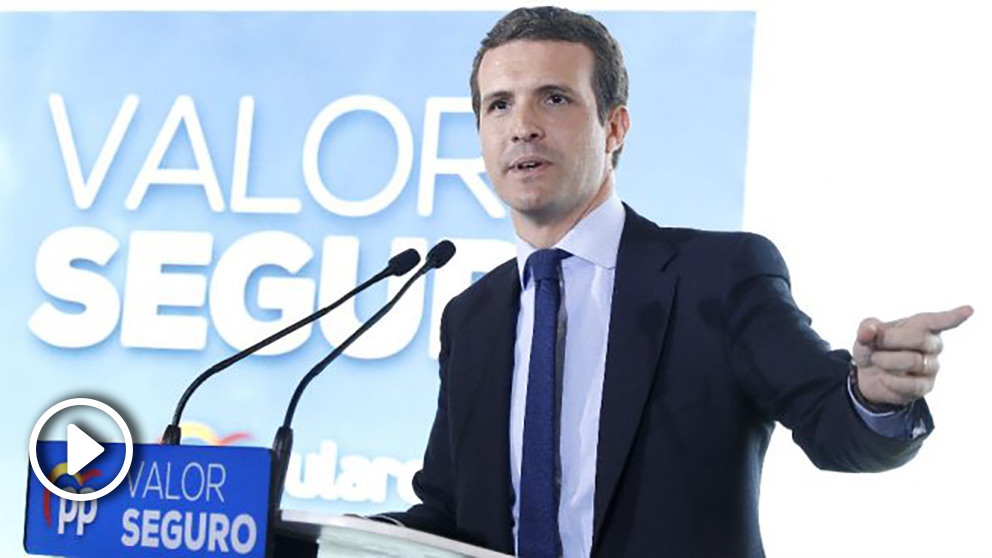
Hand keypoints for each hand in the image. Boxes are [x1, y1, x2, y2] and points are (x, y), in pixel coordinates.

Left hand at [852, 305, 973, 405]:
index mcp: (920, 326)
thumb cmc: (874, 348)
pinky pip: (910, 384)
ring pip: (913, 361)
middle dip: (891, 340)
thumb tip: (869, 331)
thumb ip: (866, 328)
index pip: (938, 321)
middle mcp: (932, 345)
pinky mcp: (925, 386)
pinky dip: (889, 379)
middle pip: (920, 338)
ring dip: (886, 360)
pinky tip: (884, 377)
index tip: (968, 310)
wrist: (867, 376)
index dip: (953, 316)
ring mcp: (931, 366)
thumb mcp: (865, 334)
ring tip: (877, 360)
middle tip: (876, 345)